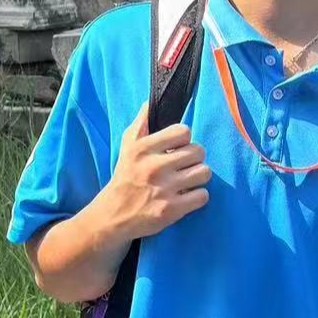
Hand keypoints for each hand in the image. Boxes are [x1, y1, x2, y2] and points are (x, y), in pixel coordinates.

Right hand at [102, 101, 211, 238]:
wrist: (114, 215)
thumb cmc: (125, 177)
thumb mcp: (127, 146)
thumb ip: (141, 123)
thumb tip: (150, 102)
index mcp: (143, 148)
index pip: (183, 132)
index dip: (184, 140)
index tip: (177, 148)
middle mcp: (154, 167)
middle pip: (198, 151)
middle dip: (194, 158)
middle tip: (184, 166)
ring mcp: (164, 189)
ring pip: (204, 172)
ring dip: (198, 177)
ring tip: (187, 180)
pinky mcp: (171, 210)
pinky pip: (203, 195)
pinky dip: (197, 196)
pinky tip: (186, 196)